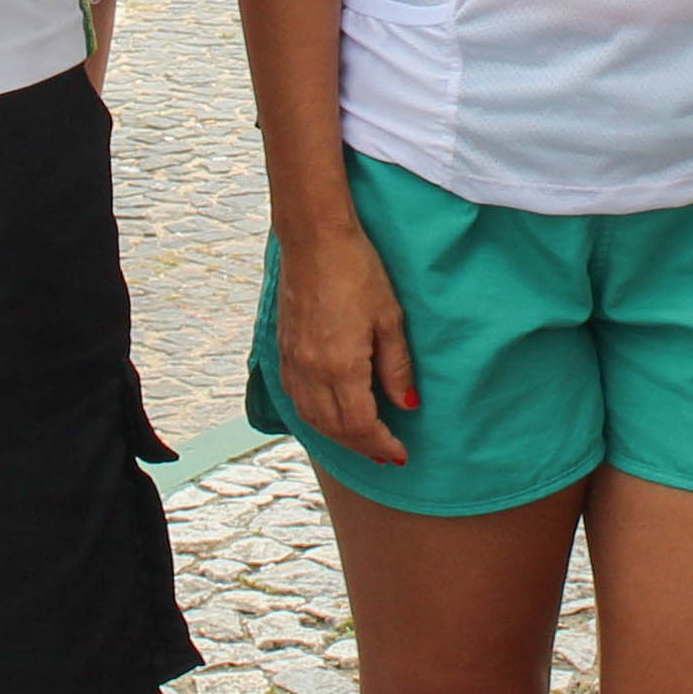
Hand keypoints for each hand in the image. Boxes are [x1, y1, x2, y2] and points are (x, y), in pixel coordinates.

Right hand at [271, 221, 416, 464]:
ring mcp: (293, 362)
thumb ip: (397, 366)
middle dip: (362, 447)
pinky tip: (329, 416)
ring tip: (361, 442)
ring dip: (337, 437)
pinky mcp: (283, 350)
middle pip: (335, 429)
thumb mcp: (389, 318)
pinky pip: (296, 399)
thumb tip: (408, 404)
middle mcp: (311, 372)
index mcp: (340, 366)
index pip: (361, 425)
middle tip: (385, 454)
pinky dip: (314, 417)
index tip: (400, 454)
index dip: (382, 444)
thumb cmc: (356, 270)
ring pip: (312, 418)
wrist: (314, 239)